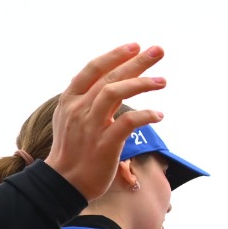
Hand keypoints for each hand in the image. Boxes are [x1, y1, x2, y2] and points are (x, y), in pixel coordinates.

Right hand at [45, 44, 168, 200]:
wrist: (64, 182)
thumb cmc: (73, 151)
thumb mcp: (72, 119)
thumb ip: (87, 101)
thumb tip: (107, 87)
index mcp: (70, 99)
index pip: (93, 69)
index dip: (114, 56)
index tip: (135, 46)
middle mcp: (79, 108)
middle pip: (110, 77)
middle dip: (135, 62)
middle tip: (157, 50)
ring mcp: (91, 125)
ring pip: (115, 93)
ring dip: (141, 84)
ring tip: (163, 81)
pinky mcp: (104, 143)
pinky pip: (127, 122)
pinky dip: (145, 115)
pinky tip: (159, 114)